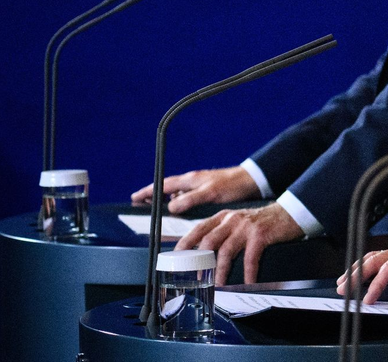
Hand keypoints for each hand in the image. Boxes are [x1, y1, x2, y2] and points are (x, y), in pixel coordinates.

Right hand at [130, 166, 260, 214]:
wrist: (252, 181)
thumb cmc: (233, 185)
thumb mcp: (210, 193)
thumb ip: (190, 200)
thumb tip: (171, 206)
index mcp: (190, 179)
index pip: (163, 184)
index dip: (148, 191)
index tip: (134, 197)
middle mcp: (193, 180)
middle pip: (167, 187)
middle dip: (153, 194)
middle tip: (140, 202)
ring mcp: (200, 184)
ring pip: (177, 191)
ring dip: (166, 198)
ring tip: (156, 206)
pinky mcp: (207, 190)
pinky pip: (187, 195)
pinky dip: (179, 201)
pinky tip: (181, 208)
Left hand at [174, 203, 301, 284]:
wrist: (291, 212)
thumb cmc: (265, 222)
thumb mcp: (239, 222)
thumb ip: (223, 232)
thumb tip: (206, 254)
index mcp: (223, 217)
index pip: (198, 230)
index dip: (185, 244)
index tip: (176, 258)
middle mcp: (232, 220)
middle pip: (208, 241)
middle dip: (199, 262)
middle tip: (196, 278)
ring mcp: (245, 227)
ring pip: (225, 251)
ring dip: (220, 271)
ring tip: (218, 285)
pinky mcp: (260, 235)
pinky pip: (250, 258)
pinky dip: (248, 273)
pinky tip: (249, 282)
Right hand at [337, 238, 387, 307]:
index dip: (376, 284)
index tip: (368, 299)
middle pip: (374, 259)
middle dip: (357, 274)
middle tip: (343, 289)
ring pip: (374, 259)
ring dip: (357, 271)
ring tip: (343, 283)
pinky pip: (380, 264)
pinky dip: (367, 271)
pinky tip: (358, 279)